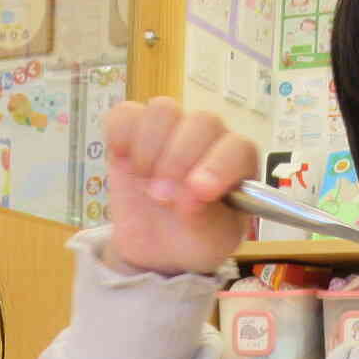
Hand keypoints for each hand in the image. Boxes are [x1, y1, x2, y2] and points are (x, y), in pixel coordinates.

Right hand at [103, 97, 258, 275]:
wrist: (159, 248)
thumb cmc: (194, 240)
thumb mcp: (210, 244)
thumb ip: (207, 221)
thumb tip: (188, 196)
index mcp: (237, 164)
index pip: (237, 148)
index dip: (218, 166)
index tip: (198, 192)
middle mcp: (208, 138)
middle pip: (201, 122)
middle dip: (179, 160)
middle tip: (162, 198)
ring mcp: (171, 129)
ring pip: (163, 110)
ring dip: (150, 147)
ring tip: (144, 182)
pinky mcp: (134, 130)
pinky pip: (125, 114)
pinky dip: (121, 135)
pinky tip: (124, 162)